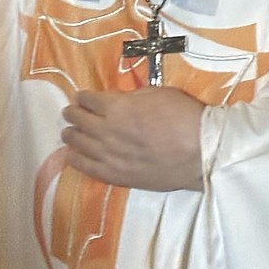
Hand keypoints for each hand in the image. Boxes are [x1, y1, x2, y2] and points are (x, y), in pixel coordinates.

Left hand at [61, 87, 204, 191]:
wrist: (200, 152)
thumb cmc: (183, 116)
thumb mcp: (157, 93)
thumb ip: (131, 97)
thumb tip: (118, 100)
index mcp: (116, 107)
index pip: (88, 99)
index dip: (84, 97)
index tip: (83, 97)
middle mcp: (106, 130)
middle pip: (79, 120)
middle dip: (73, 113)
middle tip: (71, 112)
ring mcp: (109, 155)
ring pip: (79, 143)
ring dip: (71, 135)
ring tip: (68, 133)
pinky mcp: (116, 175)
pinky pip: (88, 168)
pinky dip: (77, 160)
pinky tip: (72, 156)